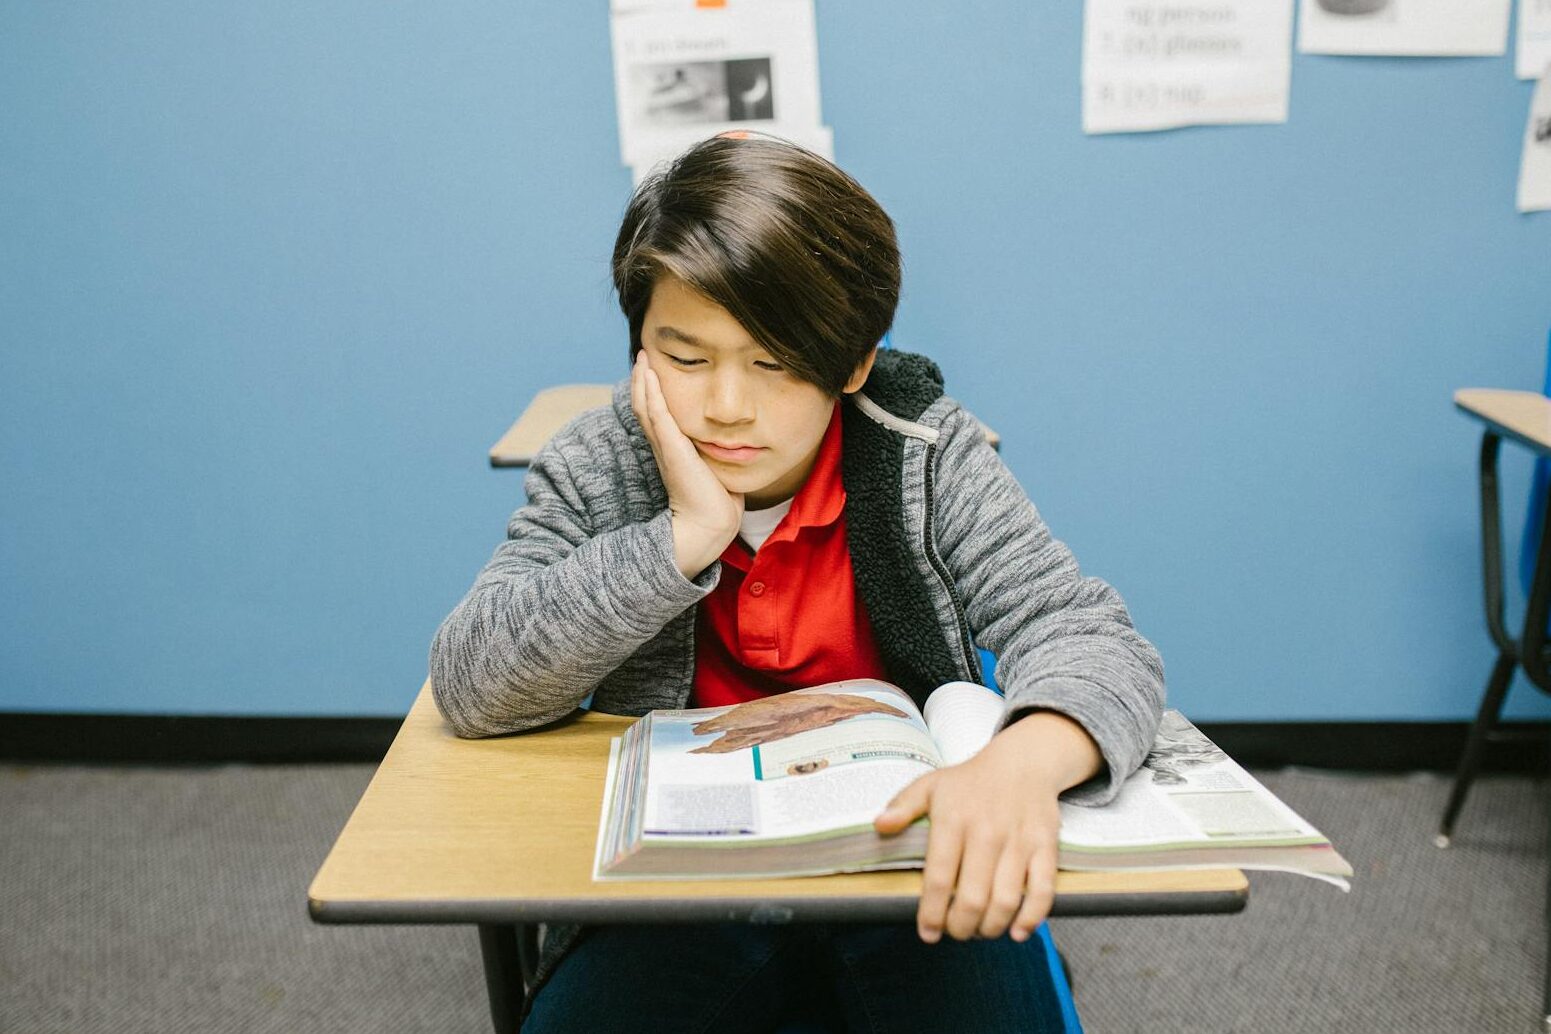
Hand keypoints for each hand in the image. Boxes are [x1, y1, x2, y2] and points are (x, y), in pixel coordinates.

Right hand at [631, 351, 743, 577]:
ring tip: (642, 358)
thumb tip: (732, 446)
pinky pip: (657, 414)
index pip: (658, 417)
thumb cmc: (718, 503)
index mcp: (673, 451)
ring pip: (646, 407)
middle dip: (643, 382)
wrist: (712, 525)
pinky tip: (646, 374)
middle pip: (646, 408)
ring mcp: (666, 447)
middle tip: (642, 357)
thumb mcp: (716, 470)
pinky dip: (650, 392)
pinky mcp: (672, 448)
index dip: (653, 395)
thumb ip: (717, 456)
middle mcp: (665, 447)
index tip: (653, 374)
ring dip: (642, 381)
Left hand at [873, 711, 1101, 943]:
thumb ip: (903, 806)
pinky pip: (1043, 890)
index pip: (938, 878)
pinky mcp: (1045, 847)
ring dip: (991, 927)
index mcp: (953, 820)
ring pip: (1006, 900)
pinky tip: (1017, 931)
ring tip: (981, 931)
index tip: (928, 933)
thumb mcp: (930, 785)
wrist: (1022, 762)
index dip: (932, 913)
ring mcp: (1019, 841)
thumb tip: (879, 825)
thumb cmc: (971, 780)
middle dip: (961, 927)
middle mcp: (986, 833)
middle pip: (972, 898)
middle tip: (956, 933)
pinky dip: (1031, 918)